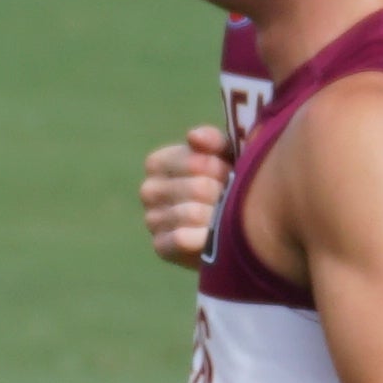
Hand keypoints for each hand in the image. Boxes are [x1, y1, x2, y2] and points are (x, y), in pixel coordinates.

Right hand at [137, 122, 230, 268]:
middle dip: (223, 194)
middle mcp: (149, 189)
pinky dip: (203, 239)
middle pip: (199, 188)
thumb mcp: (226, 156)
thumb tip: (193, 136)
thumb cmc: (228, 183)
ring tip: (225, 218)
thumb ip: (213, 141)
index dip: (220, 168)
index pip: (195, 162)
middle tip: (230, 199)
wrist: (233, 230)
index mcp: (158, 162)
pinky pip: (183, 239)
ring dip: (218, 218)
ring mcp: (152, 219)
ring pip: (193, 213)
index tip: (229, 173)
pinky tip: (213, 238)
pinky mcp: (160, 246)